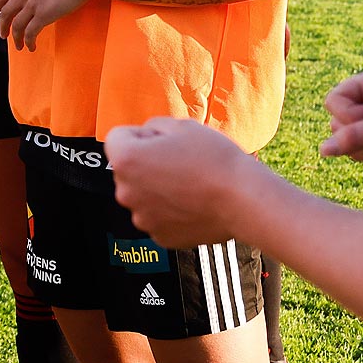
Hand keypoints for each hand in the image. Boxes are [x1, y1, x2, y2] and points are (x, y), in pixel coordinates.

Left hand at [0, 0, 97, 49]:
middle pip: (5, 13)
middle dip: (2, 26)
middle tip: (3, 35)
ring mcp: (33, 4)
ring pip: (16, 25)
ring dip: (15, 38)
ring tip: (18, 45)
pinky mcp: (43, 15)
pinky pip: (30, 33)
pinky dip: (28, 42)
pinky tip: (31, 46)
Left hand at [107, 118, 259, 247]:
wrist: (244, 200)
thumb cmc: (215, 160)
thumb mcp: (180, 125)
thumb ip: (153, 127)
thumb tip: (145, 137)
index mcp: (126, 160)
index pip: (118, 138)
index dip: (142, 135)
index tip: (165, 141)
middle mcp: (126, 192)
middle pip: (129, 169)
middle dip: (147, 163)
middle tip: (181, 161)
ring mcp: (142, 218)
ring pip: (143, 194)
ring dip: (158, 187)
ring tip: (190, 183)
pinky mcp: (159, 236)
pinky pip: (158, 215)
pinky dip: (170, 209)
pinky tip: (193, 202)